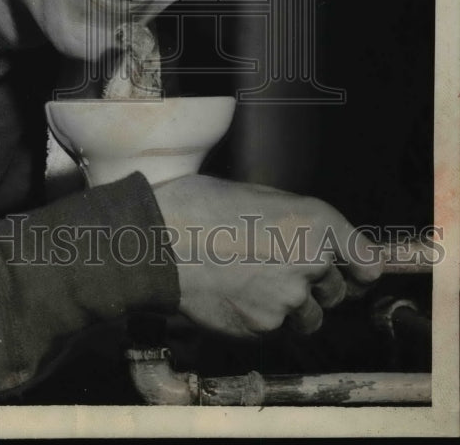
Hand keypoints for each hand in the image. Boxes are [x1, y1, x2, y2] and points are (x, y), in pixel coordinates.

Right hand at [153, 174, 382, 336]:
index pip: (367, 262)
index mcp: (316, 222)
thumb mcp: (259, 197)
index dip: (358, 268)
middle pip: (334, 290)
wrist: (160, 241)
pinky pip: (275, 330)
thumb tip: (313, 242)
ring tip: (252, 284)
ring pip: (307, 317)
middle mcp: (312, 263)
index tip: (352, 272)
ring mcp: (288, 301)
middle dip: (314, 284)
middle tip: (276, 268)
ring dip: (290, 307)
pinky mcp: (263, 329)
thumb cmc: (202, 206)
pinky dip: (261, 319)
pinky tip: (234, 296)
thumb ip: (297, 223)